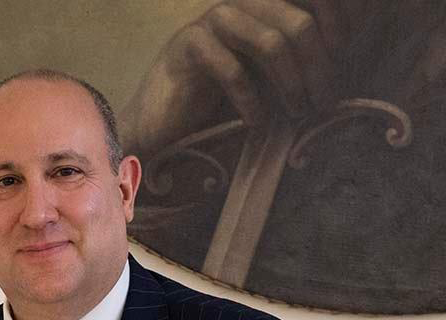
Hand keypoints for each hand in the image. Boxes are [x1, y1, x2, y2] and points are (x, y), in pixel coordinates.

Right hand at [122, 0, 348, 159]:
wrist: (157, 123)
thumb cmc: (215, 100)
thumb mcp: (266, 73)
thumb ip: (297, 58)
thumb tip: (345, 63)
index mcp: (264, 1)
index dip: (340, 26)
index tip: (345, 66)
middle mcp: (243, 1)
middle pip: (299, 22)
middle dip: (319, 65)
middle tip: (325, 101)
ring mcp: (214, 20)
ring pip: (271, 42)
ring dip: (291, 82)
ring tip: (297, 112)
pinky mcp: (189, 46)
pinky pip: (233, 69)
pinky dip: (252, 100)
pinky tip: (257, 123)